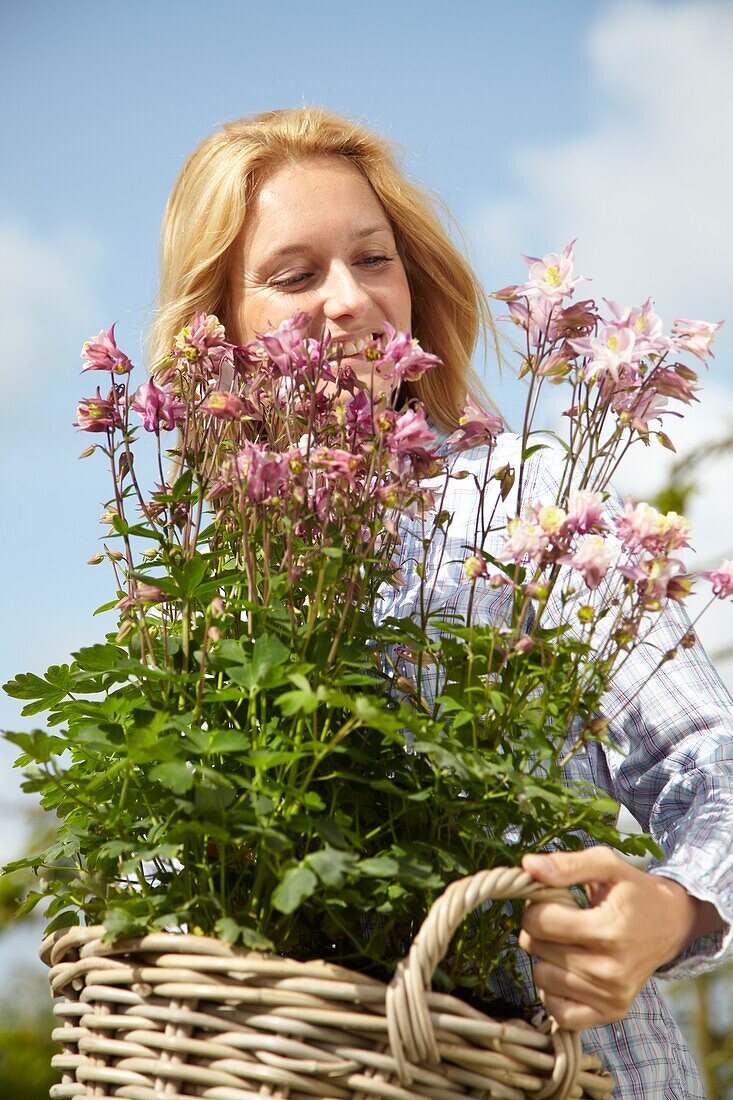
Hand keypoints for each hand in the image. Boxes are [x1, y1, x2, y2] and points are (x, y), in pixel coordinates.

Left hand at [518, 847, 723, 1029]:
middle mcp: (612, 969)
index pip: (540, 922)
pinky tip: (569, 970)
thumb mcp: (606, 865)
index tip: (553, 901)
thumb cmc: (633, 890)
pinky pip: (558, 1011)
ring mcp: (613, 995)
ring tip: (569, 943)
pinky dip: (554, 991)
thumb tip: (528, 866)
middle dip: (540, 929)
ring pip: (541, 978)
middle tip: (563, 920)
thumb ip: (567, 865)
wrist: (670, 924)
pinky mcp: (612, 1012)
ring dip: (546, 958)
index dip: (536, 905)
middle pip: (537, 948)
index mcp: (609, 929)